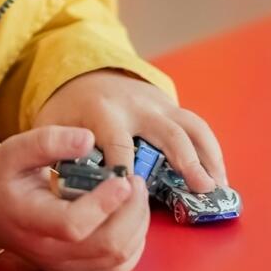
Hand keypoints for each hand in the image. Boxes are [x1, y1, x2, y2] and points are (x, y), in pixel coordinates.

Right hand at [0, 126, 150, 270]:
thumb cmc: (4, 179)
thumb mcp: (15, 150)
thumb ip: (49, 141)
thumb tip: (88, 139)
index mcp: (29, 218)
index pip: (72, 224)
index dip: (104, 204)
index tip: (122, 179)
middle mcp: (48, 250)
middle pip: (106, 245)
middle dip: (132, 211)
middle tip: (133, 180)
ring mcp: (64, 265)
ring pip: (118, 259)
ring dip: (137, 224)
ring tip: (133, 194)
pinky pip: (118, 268)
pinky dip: (134, 242)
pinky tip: (129, 216)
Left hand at [48, 70, 226, 194]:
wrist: (86, 73)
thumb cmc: (68, 110)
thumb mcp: (52, 126)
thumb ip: (58, 156)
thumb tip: (65, 195)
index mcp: (104, 111)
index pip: (119, 143)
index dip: (128, 171)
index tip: (136, 197)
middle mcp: (137, 105)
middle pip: (168, 132)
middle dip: (187, 161)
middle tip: (202, 189)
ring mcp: (159, 104)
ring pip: (191, 127)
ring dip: (209, 157)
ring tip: (218, 188)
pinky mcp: (171, 107)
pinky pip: (198, 127)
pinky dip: (212, 151)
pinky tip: (219, 177)